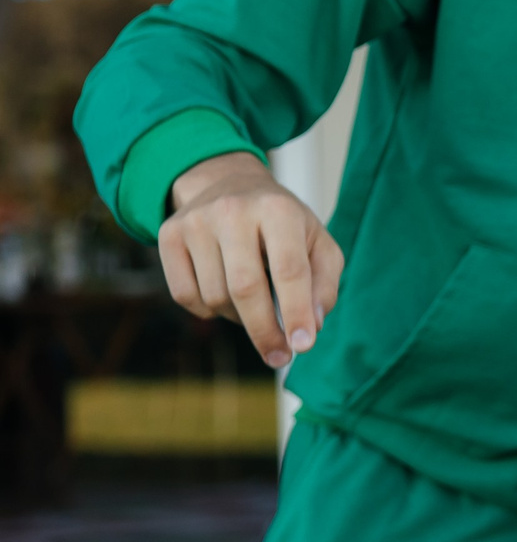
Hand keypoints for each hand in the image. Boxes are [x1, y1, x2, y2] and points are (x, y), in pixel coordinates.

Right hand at [158, 152, 343, 369]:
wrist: (229, 183)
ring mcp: (195, 222)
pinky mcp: (168, 235)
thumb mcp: (318, 243)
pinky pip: (186, 296)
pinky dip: (209, 310)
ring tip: (254, 304)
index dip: (296, 313)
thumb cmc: (283, 224)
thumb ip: (324, 284)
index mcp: (278, 210)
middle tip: (280, 357)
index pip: (289, 270)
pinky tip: (225, 295)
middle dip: (264, 331)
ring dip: (239, 317)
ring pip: (215, 296)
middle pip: (245, 288)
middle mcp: (232, 211)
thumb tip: (312, 326)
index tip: (303, 346)